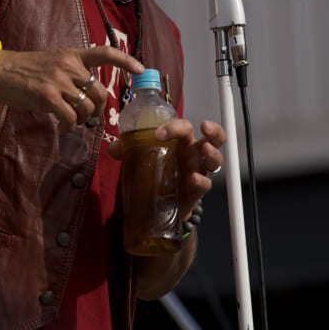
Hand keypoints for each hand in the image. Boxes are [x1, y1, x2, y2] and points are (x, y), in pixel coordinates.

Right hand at [0, 46, 143, 132]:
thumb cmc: (26, 70)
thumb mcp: (53, 62)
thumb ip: (72, 73)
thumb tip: (89, 95)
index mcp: (72, 55)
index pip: (106, 53)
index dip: (126, 61)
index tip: (142, 70)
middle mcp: (68, 65)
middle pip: (100, 92)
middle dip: (99, 110)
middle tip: (91, 117)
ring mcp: (58, 80)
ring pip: (86, 108)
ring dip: (82, 120)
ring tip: (71, 121)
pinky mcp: (47, 95)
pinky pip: (69, 117)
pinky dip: (69, 126)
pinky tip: (62, 126)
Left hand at [109, 118, 225, 220]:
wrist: (158, 204)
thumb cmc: (156, 171)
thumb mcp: (141, 158)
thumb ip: (128, 150)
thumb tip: (113, 148)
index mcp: (181, 142)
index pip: (185, 127)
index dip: (174, 126)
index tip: (158, 133)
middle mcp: (193, 154)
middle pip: (213, 137)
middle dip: (214, 130)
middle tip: (204, 125)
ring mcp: (198, 171)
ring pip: (215, 159)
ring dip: (213, 153)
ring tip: (205, 149)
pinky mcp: (196, 191)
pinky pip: (205, 184)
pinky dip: (201, 180)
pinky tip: (194, 178)